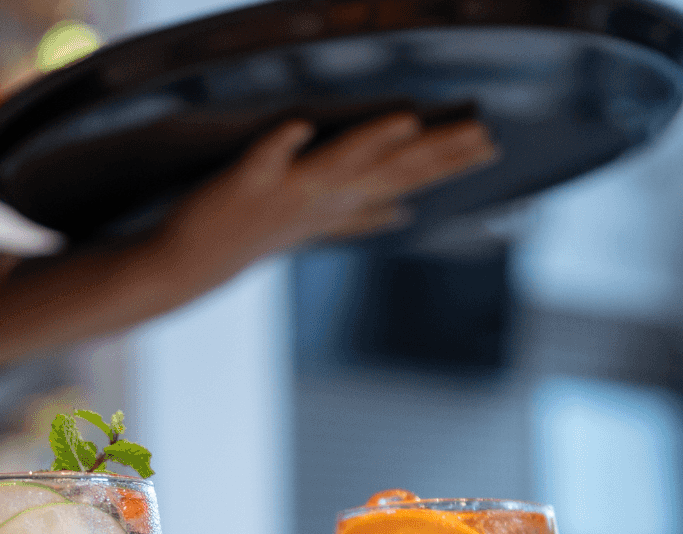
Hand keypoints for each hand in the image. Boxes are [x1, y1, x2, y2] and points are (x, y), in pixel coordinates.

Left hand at [161, 113, 497, 262]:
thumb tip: (401, 211)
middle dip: (434, 152)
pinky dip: (281, 144)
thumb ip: (359, 214)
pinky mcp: (244, 184)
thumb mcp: (315, 225)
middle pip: (385, 171)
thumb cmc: (253, 237)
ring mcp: (284, 192)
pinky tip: (299, 123)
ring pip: (336, 165)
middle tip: (481, 133)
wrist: (190, 265)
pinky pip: (264, 159)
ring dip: (369, 143)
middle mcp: (321, 200)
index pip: (404, 178)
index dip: (448, 162)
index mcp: (340, 204)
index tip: (492, 143)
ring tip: (407, 119)